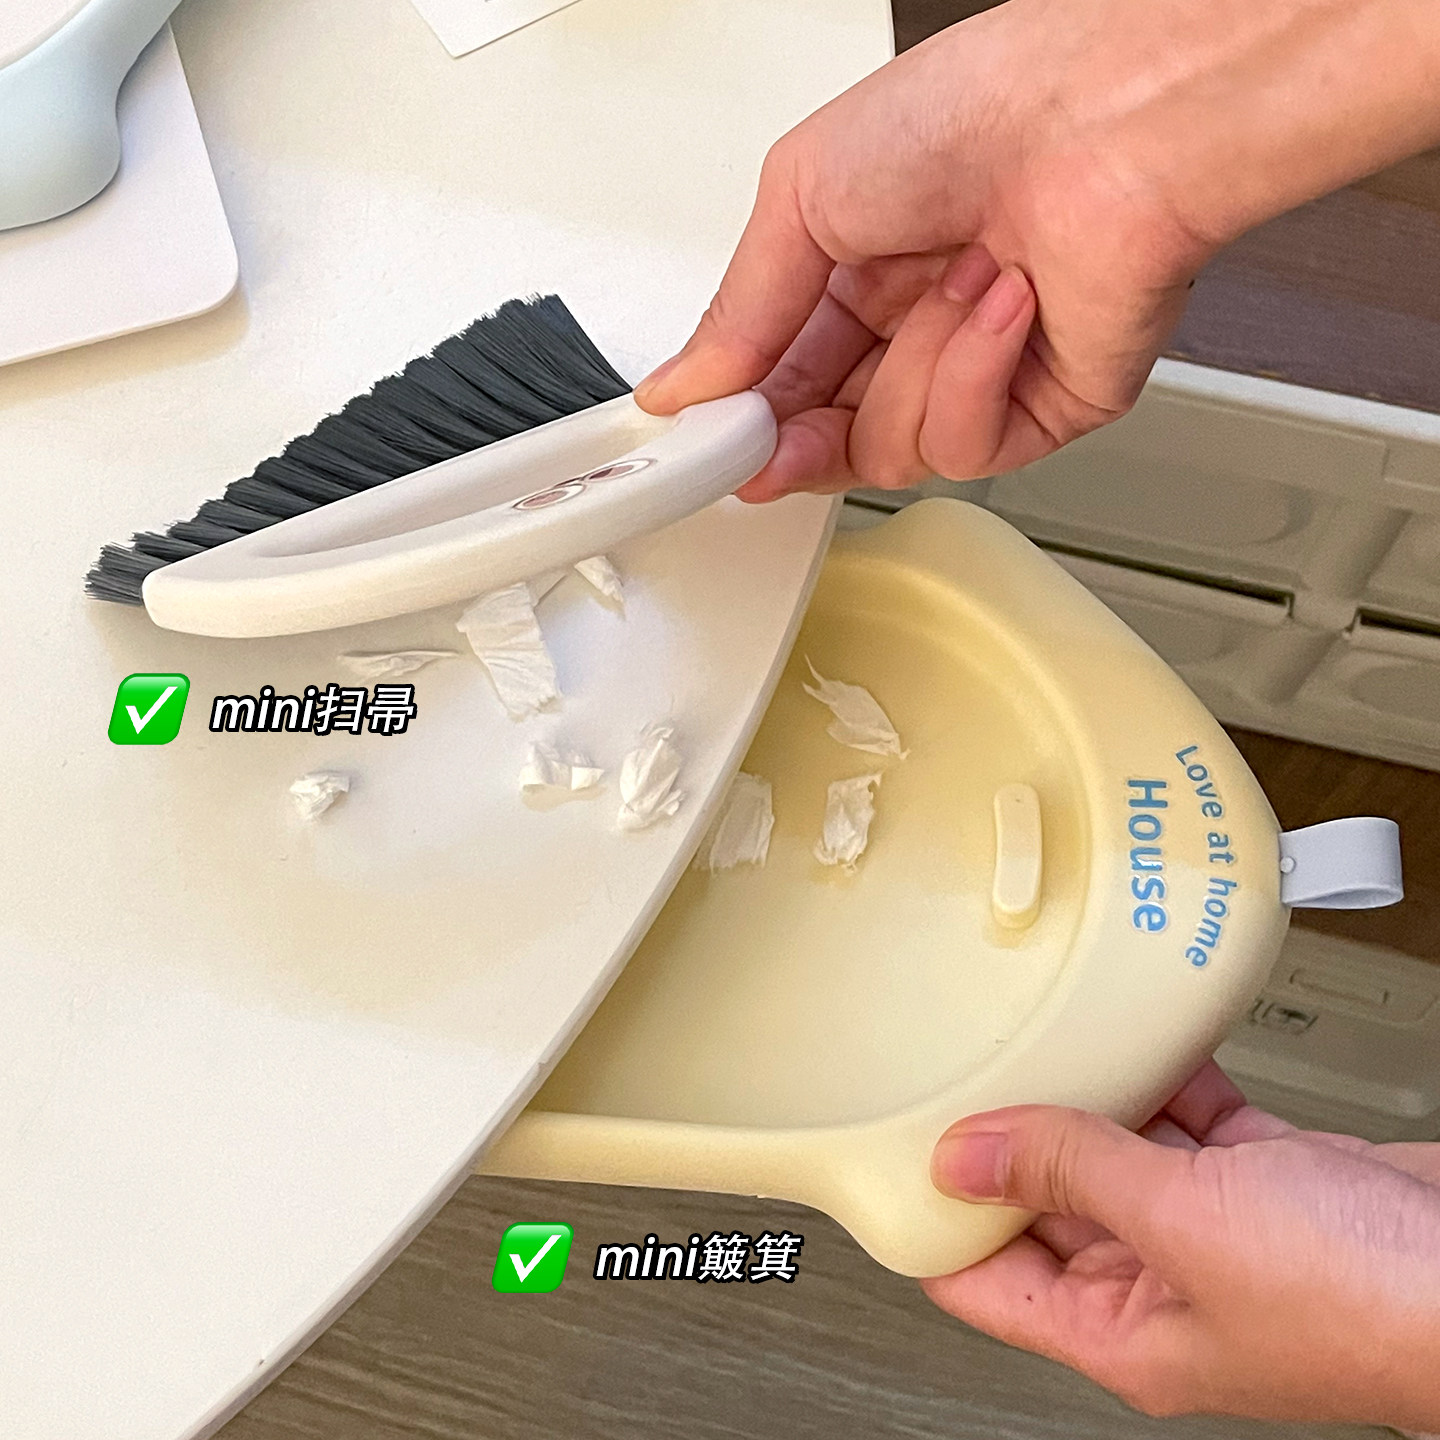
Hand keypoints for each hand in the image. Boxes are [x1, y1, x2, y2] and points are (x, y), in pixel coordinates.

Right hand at [636, 0, 1439, 500]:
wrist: (1114, 107)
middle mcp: (917, 330)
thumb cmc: (980, 107)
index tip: (703, 440)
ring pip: (890, 452)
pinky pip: (967, 447)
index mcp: (857, 274)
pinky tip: (1002, 300)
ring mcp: (982, 374)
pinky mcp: (1046, 410)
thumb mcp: (803, 195)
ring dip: (907, 370)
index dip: (743, 420)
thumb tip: (682, 386)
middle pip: (830, 438)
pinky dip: (972, 374)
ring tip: (952, 278)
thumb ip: (740, 312)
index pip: (784, 382)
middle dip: (795, 438)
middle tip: (765, 434)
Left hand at [924, 1062, 1439, 1430]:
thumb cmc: (1368, 1299)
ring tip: (1041, 1039)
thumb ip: (1071, 1172)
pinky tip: (1139, 1037)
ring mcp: (1214, 1233)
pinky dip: (1163, 1080)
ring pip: (1116, 1154)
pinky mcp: (1264, 1183)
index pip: (985, 1284)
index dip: (935, 1219)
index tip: (895, 1149)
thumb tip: (966, 1152)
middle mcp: (1160, 1286)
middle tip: (966, 1067)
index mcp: (1123, 1332)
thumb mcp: (1184, 1222)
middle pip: (1044, 1205)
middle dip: (1008, 1139)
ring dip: (1086, 1099)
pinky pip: (1187, 1124)